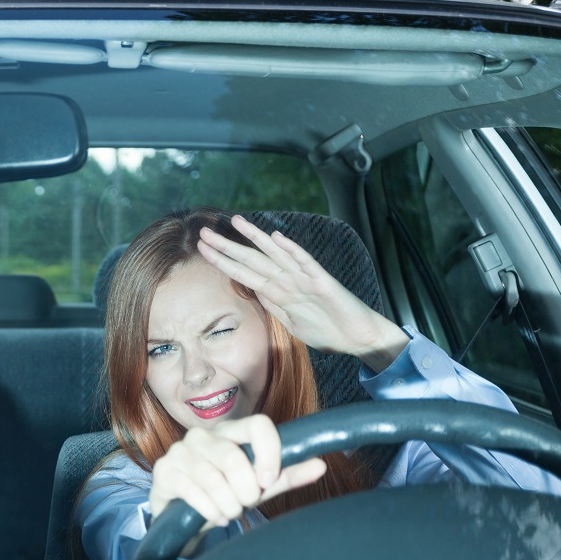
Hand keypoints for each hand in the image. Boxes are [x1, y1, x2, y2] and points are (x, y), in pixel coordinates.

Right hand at [149, 415, 327, 526]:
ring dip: (228, 503)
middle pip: (233, 457)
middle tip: (247, 504)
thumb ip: (286, 475)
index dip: (269, 452)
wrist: (182, 517)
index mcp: (230, 432)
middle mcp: (203, 436)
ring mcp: (180, 451)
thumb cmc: (224, 495)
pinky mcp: (164, 472)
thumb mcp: (258, 487)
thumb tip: (320, 465)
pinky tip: (215, 517)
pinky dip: (210, 510)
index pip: (257, 424)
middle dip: (246, 490)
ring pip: (213, 478)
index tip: (269, 480)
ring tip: (231, 512)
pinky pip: (192, 491)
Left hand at [197, 214, 407, 372]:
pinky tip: (277, 238)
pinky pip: (305, 264)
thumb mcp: (290, 321)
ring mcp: (305, 279)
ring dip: (256, 239)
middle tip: (203, 232)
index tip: (202, 249)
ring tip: (237, 221)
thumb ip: (273, 305)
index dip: (223, 261)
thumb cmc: (327, 329)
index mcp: (278, 292)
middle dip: (228, 247)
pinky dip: (292, 250)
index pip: (244, 273)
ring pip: (275, 255)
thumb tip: (253, 291)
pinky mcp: (323, 282)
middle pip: (253, 260)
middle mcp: (288, 281)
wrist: (358, 338)